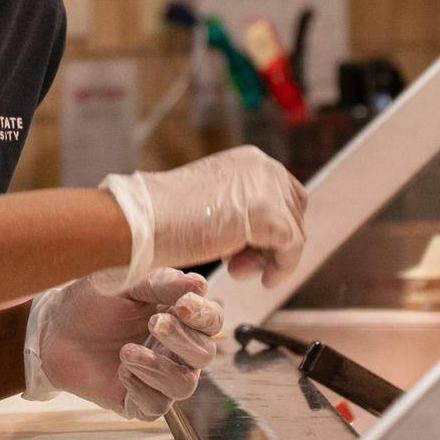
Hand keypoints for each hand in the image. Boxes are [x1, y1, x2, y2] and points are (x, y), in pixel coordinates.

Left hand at [22, 270, 222, 420]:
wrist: (52, 329)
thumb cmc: (90, 300)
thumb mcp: (123, 282)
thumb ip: (160, 283)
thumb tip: (199, 284)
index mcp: (178, 316)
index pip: (211, 320)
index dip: (204, 315)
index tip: (183, 305)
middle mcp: (176, 350)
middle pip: (205, 354)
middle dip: (183, 340)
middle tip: (154, 323)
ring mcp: (158, 378)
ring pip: (185, 385)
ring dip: (159, 367)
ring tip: (126, 351)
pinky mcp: (139, 402)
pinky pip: (158, 406)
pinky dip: (142, 388)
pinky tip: (120, 370)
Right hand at [96, 146, 305, 292]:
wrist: (145, 220)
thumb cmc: (166, 214)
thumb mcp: (214, 200)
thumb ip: (242, 206)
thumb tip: (268, 232)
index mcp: (250, 159)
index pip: (285, 194)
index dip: (274, 226)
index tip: (251, 250)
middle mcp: (265, 166)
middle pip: (294, 213)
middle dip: (272, 243)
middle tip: (241, 264)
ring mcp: (270, 189)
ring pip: (294, 233)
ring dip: (270, 258)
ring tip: (238, 270)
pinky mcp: (272, 216)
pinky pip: (292, 249)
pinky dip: (281, 268)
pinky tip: (261, 280)